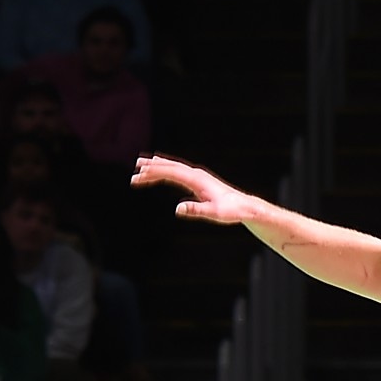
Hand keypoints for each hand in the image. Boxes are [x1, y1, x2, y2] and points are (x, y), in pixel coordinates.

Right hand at [131, 156, 260, 226]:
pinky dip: (167, 170)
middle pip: (171, 167)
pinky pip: (179, 172)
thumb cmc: (231, 211)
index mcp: (197, 180)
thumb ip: (196, 210)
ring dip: (158, 167)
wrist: (244, 207)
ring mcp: (198, 176)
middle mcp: (197, 174)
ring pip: (174, 168)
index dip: (155, 172)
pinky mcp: (199, 181)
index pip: (172, 172)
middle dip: (153, 167)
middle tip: (136, 167)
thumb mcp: (213, 213)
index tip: (140, 174)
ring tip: (141, 166)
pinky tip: (160, 170)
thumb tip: (178, 209)